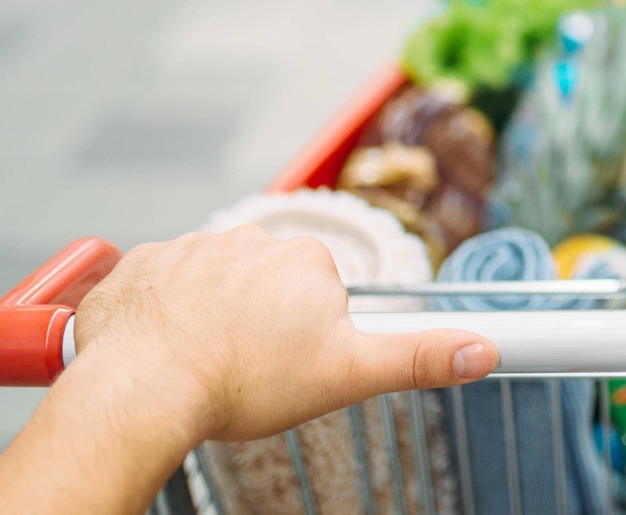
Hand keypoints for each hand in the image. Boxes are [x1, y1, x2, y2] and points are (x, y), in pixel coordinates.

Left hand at [70, 226, 498, 441]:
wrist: (144, 386)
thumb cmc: (244, 382)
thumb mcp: (348, 375)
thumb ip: (419, 359)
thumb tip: (485, 350)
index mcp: (307, 260)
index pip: (320, 291)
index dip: (308, 333)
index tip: (290, 362)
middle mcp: (250, 239)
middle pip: (267, 282)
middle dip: (261, 319)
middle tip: (249, 366)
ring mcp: (190, 247)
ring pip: (214, 282)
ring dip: (212, 312)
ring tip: (205, 360)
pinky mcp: (140, 262)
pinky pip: (160, 282)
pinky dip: (163, 310)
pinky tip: (165, 346)